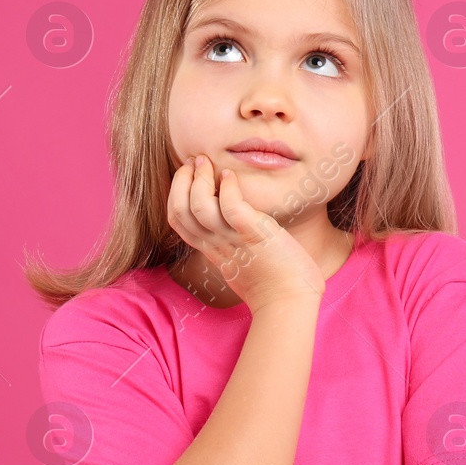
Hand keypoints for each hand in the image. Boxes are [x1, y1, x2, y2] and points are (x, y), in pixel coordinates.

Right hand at [167, 154, 324, 311]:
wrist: (289, 303)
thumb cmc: (274, 284)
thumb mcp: (242, 262)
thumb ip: (234, 244)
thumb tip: (236, 226)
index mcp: (211, 250)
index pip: (178, 220)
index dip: (176, 194)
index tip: (187, 176)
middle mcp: (216, 244)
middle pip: (179, 211)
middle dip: (180, 182)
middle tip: (193, 162)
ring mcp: (232, 239)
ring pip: (197, 206)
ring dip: (198, 179)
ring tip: (206, 162)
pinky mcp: (253, 233)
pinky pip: (229, 206)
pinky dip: (226, 187)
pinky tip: (231, 176)